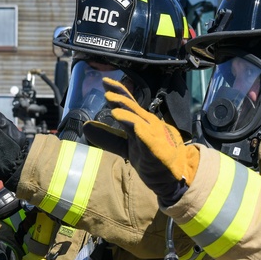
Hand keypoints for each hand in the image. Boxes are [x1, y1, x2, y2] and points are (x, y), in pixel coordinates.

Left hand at [83, 78, 198, 204]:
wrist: (174, 177)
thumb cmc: (152, 159)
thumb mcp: (126, 147)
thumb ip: (109, 138)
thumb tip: (86, 127)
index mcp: (142, 122)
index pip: (129, 103)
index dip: (119, 91)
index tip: (105, 82)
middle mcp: (149, 124)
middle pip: (133, 107)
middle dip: (121, 97)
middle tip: (107, 88)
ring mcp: (155, 135)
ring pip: (139, 119)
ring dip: (127, 110)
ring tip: (112, 103)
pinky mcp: (158, 149)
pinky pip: (147, 137)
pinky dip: (138, 129)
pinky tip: (132, 125)